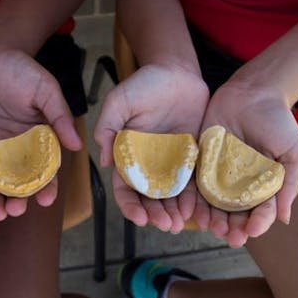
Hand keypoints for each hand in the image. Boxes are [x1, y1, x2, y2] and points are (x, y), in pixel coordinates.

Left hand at [0, 46, 81, 220]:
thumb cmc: (21, 68)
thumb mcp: (45, 90)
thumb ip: (58, 116)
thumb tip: (78, 145)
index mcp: (37, 140)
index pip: (45, 170)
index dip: (47, 186)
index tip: (46, 200)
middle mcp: (15, 149)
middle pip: (18, 182)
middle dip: (16, 199)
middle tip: (12, 211)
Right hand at [95, 64, 209, 232]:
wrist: (176, 71)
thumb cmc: (144, 83)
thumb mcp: (118, 101)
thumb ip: (107, 127)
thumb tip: (103, 161)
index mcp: (127, 155)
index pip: (125, 188)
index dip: (130, 206)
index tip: (139, 218)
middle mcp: (149, 164)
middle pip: (149, 198)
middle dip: (155, 215)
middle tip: (165, 226)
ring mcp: (172, 163)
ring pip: (171, 196)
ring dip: (173, 214)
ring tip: (178, 225)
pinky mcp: (192, 158)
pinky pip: (193, 183)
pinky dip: (192, 200)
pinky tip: (194, 211)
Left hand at [198, 81, 297, 246]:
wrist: (255, 91)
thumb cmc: (279, 121)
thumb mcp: (293, 153)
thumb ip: (289, 184)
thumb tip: (284, 219)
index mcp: (262, 185)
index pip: (259, 210)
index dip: (257, 223)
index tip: (252, 232)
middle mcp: (239, 184)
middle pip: (234, 212)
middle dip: (232, 227)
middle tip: (229, 237)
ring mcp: (218, 174)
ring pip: (213, 203)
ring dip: (212, 218)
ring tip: (211, 227)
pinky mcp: (200, 161)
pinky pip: (194, 184)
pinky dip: (193, 199)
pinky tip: (192, 210)